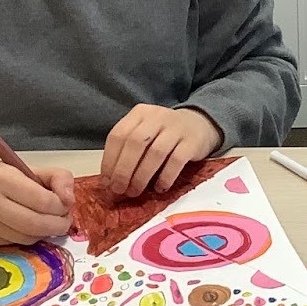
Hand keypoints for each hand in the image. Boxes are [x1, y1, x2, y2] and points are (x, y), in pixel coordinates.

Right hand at [0, 150, 73, 246]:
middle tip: (65, 221)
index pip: (42, 200)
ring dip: (45, 233)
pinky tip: (27, 227)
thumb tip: (69, 200)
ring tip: (48, 222)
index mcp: (0, 178)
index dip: (61, 206)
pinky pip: (15, 243)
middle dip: (58, 225)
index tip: (66, 204)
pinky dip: (29, 237)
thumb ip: (56, 178)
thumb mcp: (26, 168)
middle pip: (36, 224)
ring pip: (27, 237)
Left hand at [99, 105, 222, 197]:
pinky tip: (159, 188)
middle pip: (135, 143)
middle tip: (119, 190)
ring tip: (135, 192)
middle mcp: (157, 116)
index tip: (106, 182)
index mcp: (139, 113)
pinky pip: (176, 161)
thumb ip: (127, 150)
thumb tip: (110, 181)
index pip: (118, 135)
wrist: (200, 125)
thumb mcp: (144, 132)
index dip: (109, 160)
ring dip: (141, 176)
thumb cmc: (164, 134)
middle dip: (123, 170)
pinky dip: (165, 177)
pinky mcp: (192, 142)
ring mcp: (176, 128)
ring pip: (155, 153)